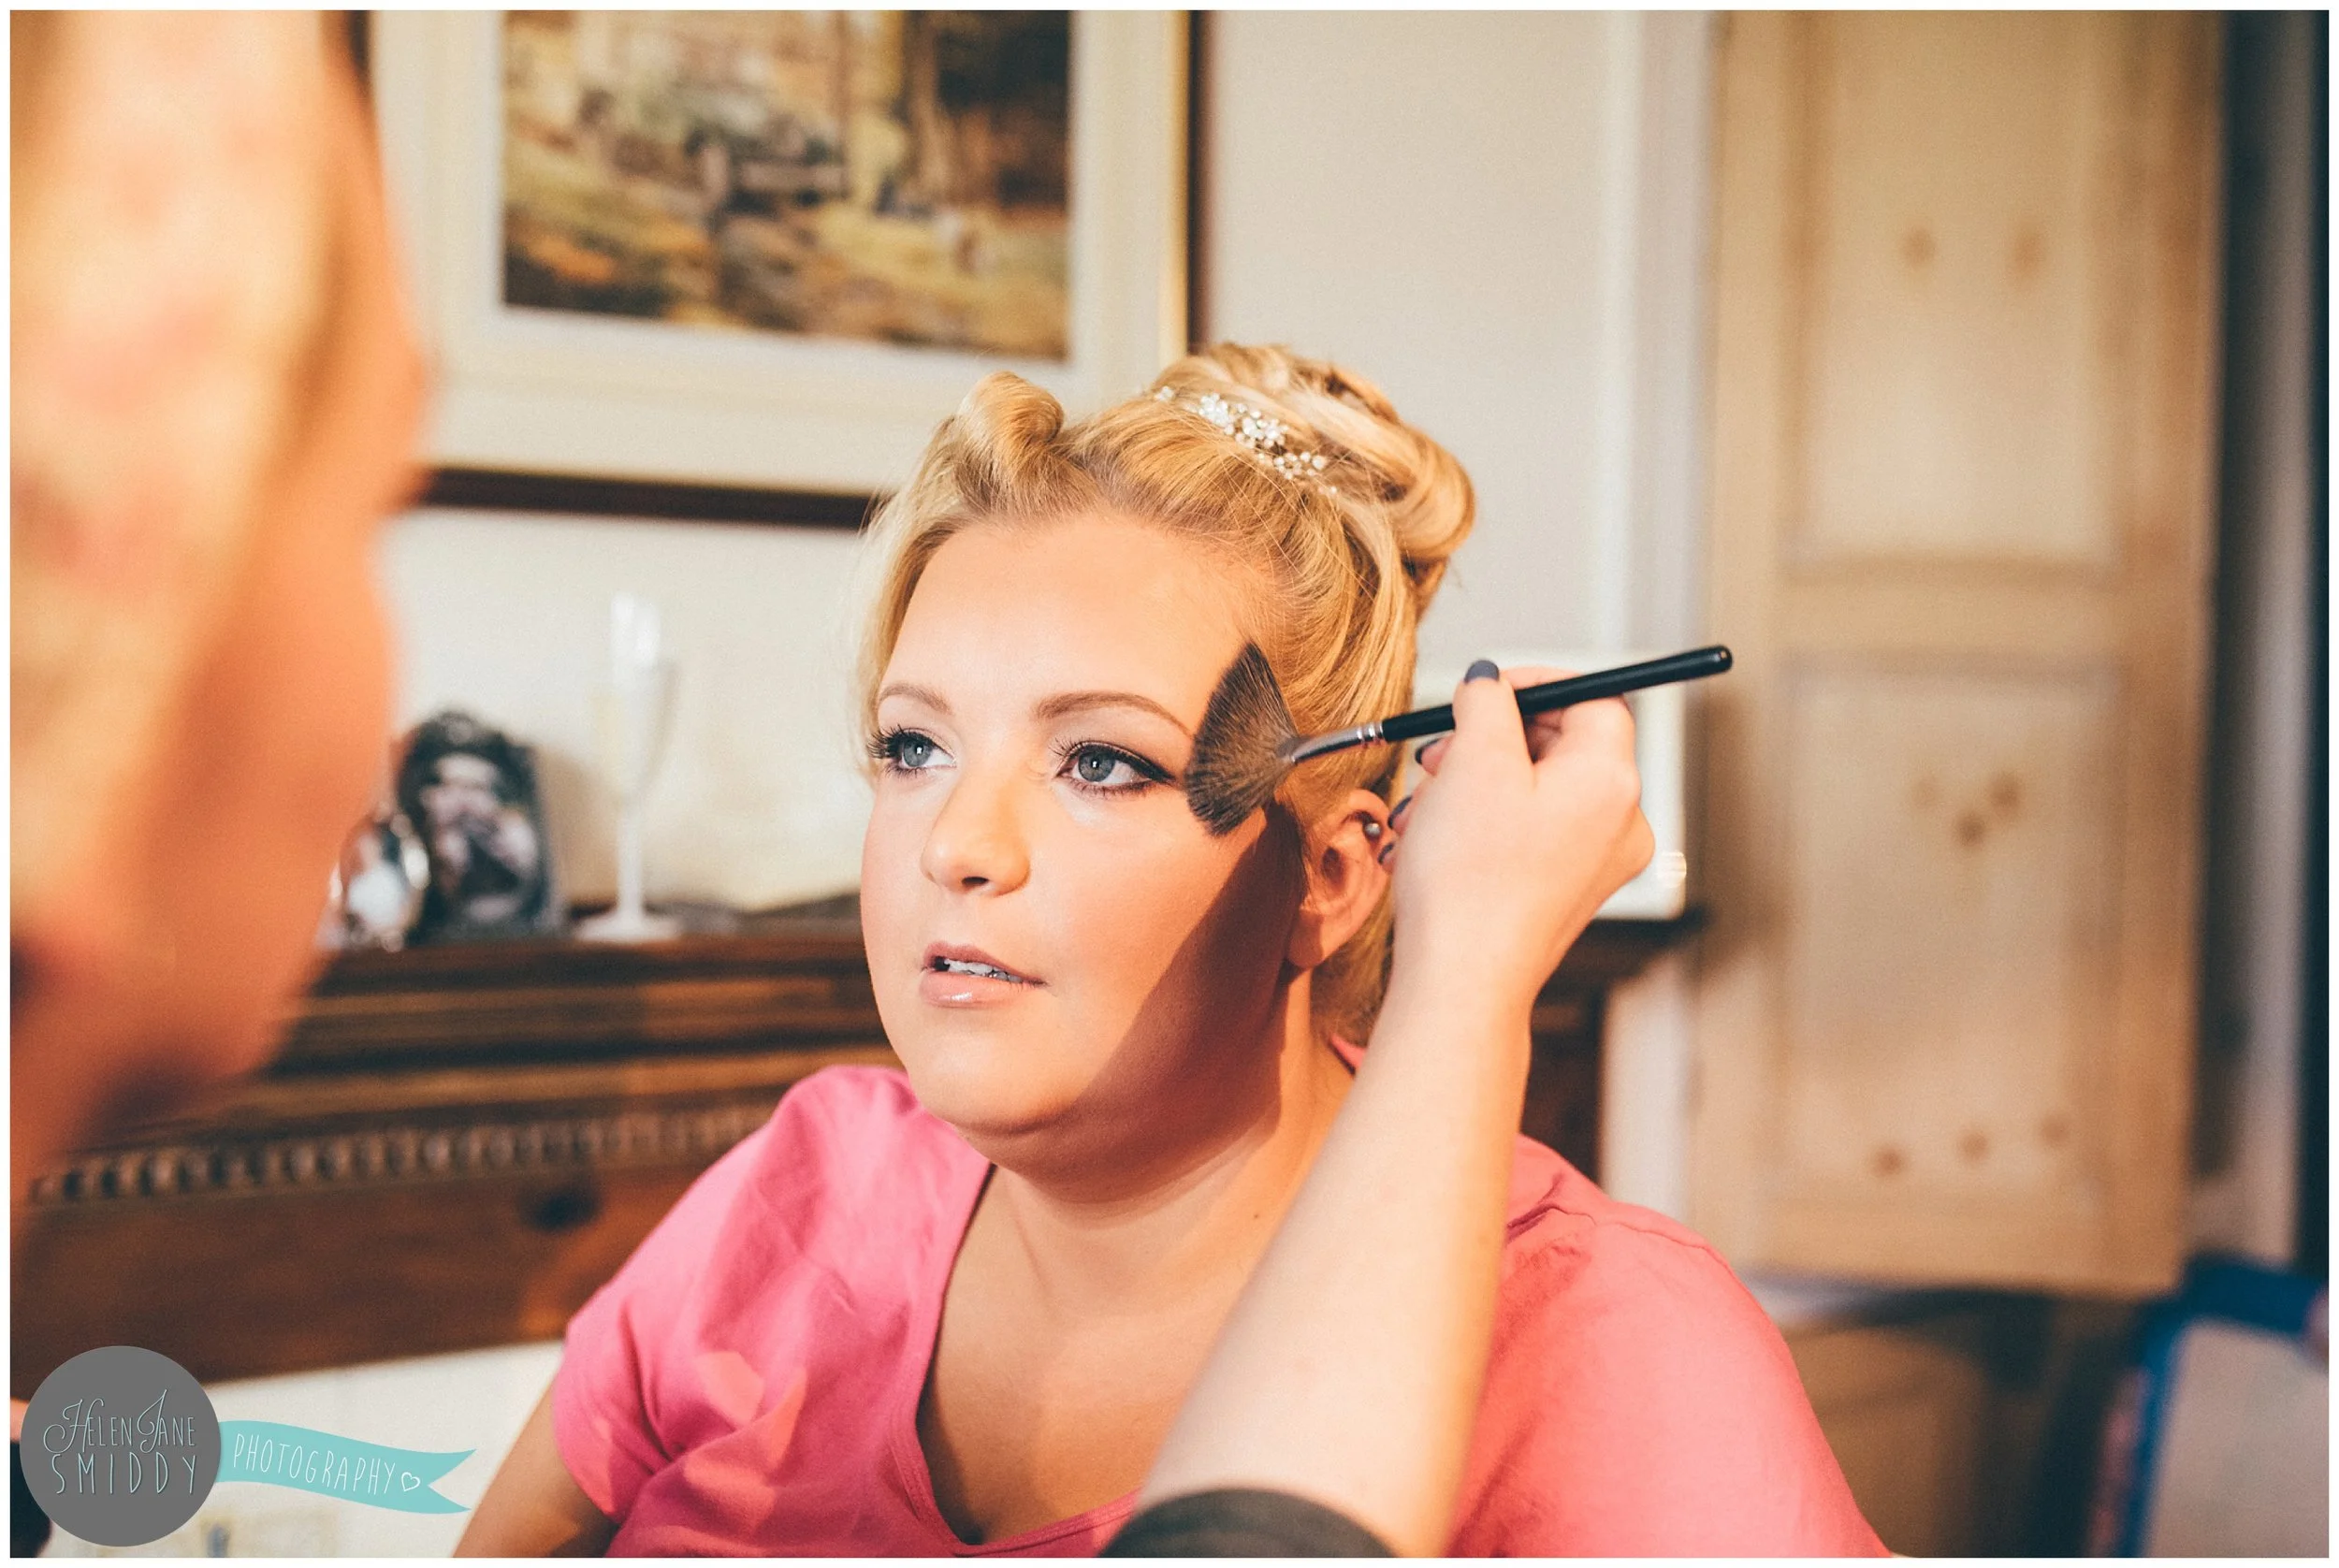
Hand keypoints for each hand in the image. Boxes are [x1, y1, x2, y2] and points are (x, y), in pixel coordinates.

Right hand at [1379, 662, 1654, 1012]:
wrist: (1462, 980)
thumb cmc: (1470, 877)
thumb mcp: (1472, 761)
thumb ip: (1486, 702)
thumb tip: (1489, 683)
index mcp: (1612, 780)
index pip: (1594, 698)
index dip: (1537, 683)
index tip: (1484, 691)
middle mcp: (1620, 822)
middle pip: (1562, 744)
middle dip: (1491, 739)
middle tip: (1439, 752)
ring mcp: (1596, 863)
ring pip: (1536, 790)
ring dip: (1474, 783)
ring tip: (1423, 806)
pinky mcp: (1566, 893)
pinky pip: (1529, 833)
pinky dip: (1482, 823)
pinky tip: (1430, 840)